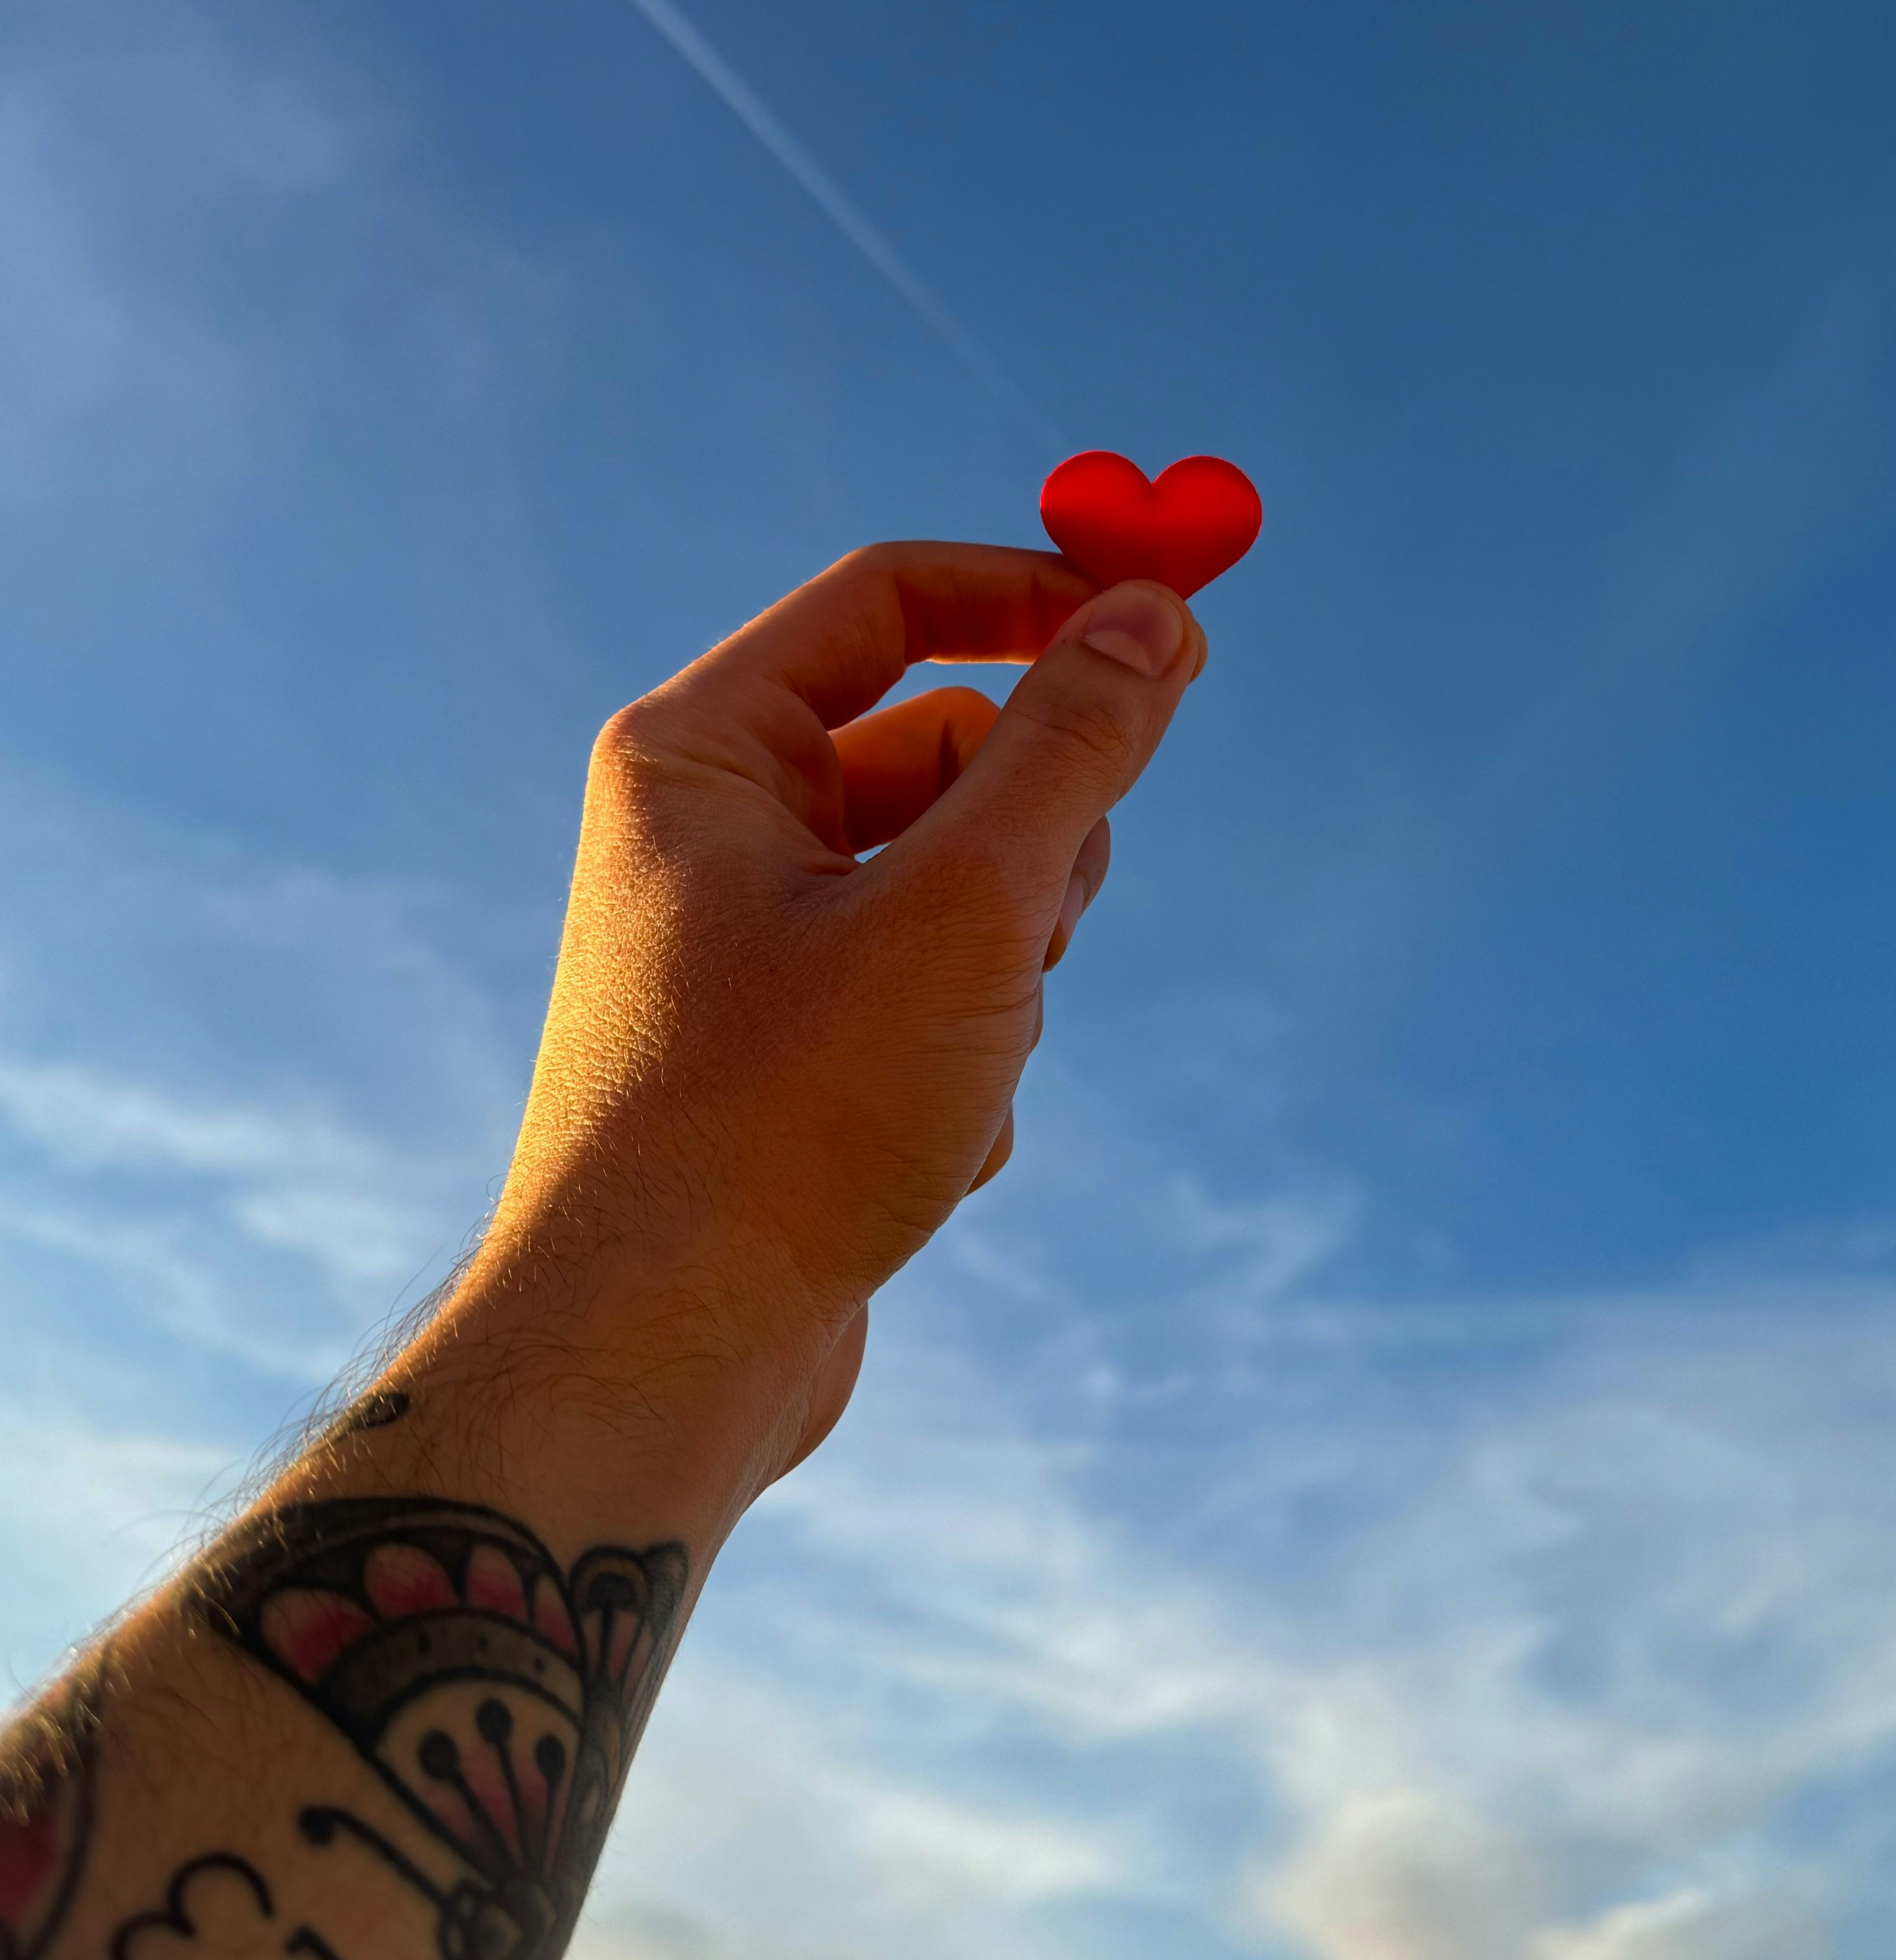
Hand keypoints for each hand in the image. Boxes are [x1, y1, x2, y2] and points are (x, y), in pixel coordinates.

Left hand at [458, 542, 1204, 1517]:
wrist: (659, 1361)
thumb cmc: (782, 1118)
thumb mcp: (966, 909)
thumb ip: (1072, 748)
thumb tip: (1156, 613)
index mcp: (702, 753)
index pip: (892, 600)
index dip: (1038, 598)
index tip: (1173, 627)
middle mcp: (713, 831)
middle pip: (947, 748)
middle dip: (1026, 843)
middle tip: (1029, 927)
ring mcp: (757, 944)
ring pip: (967, 882)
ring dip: (1008, 971)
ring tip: (952, 1069)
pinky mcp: (799, 1046)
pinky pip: (943, 993)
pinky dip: (969, 1064)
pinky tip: (919, 1154)